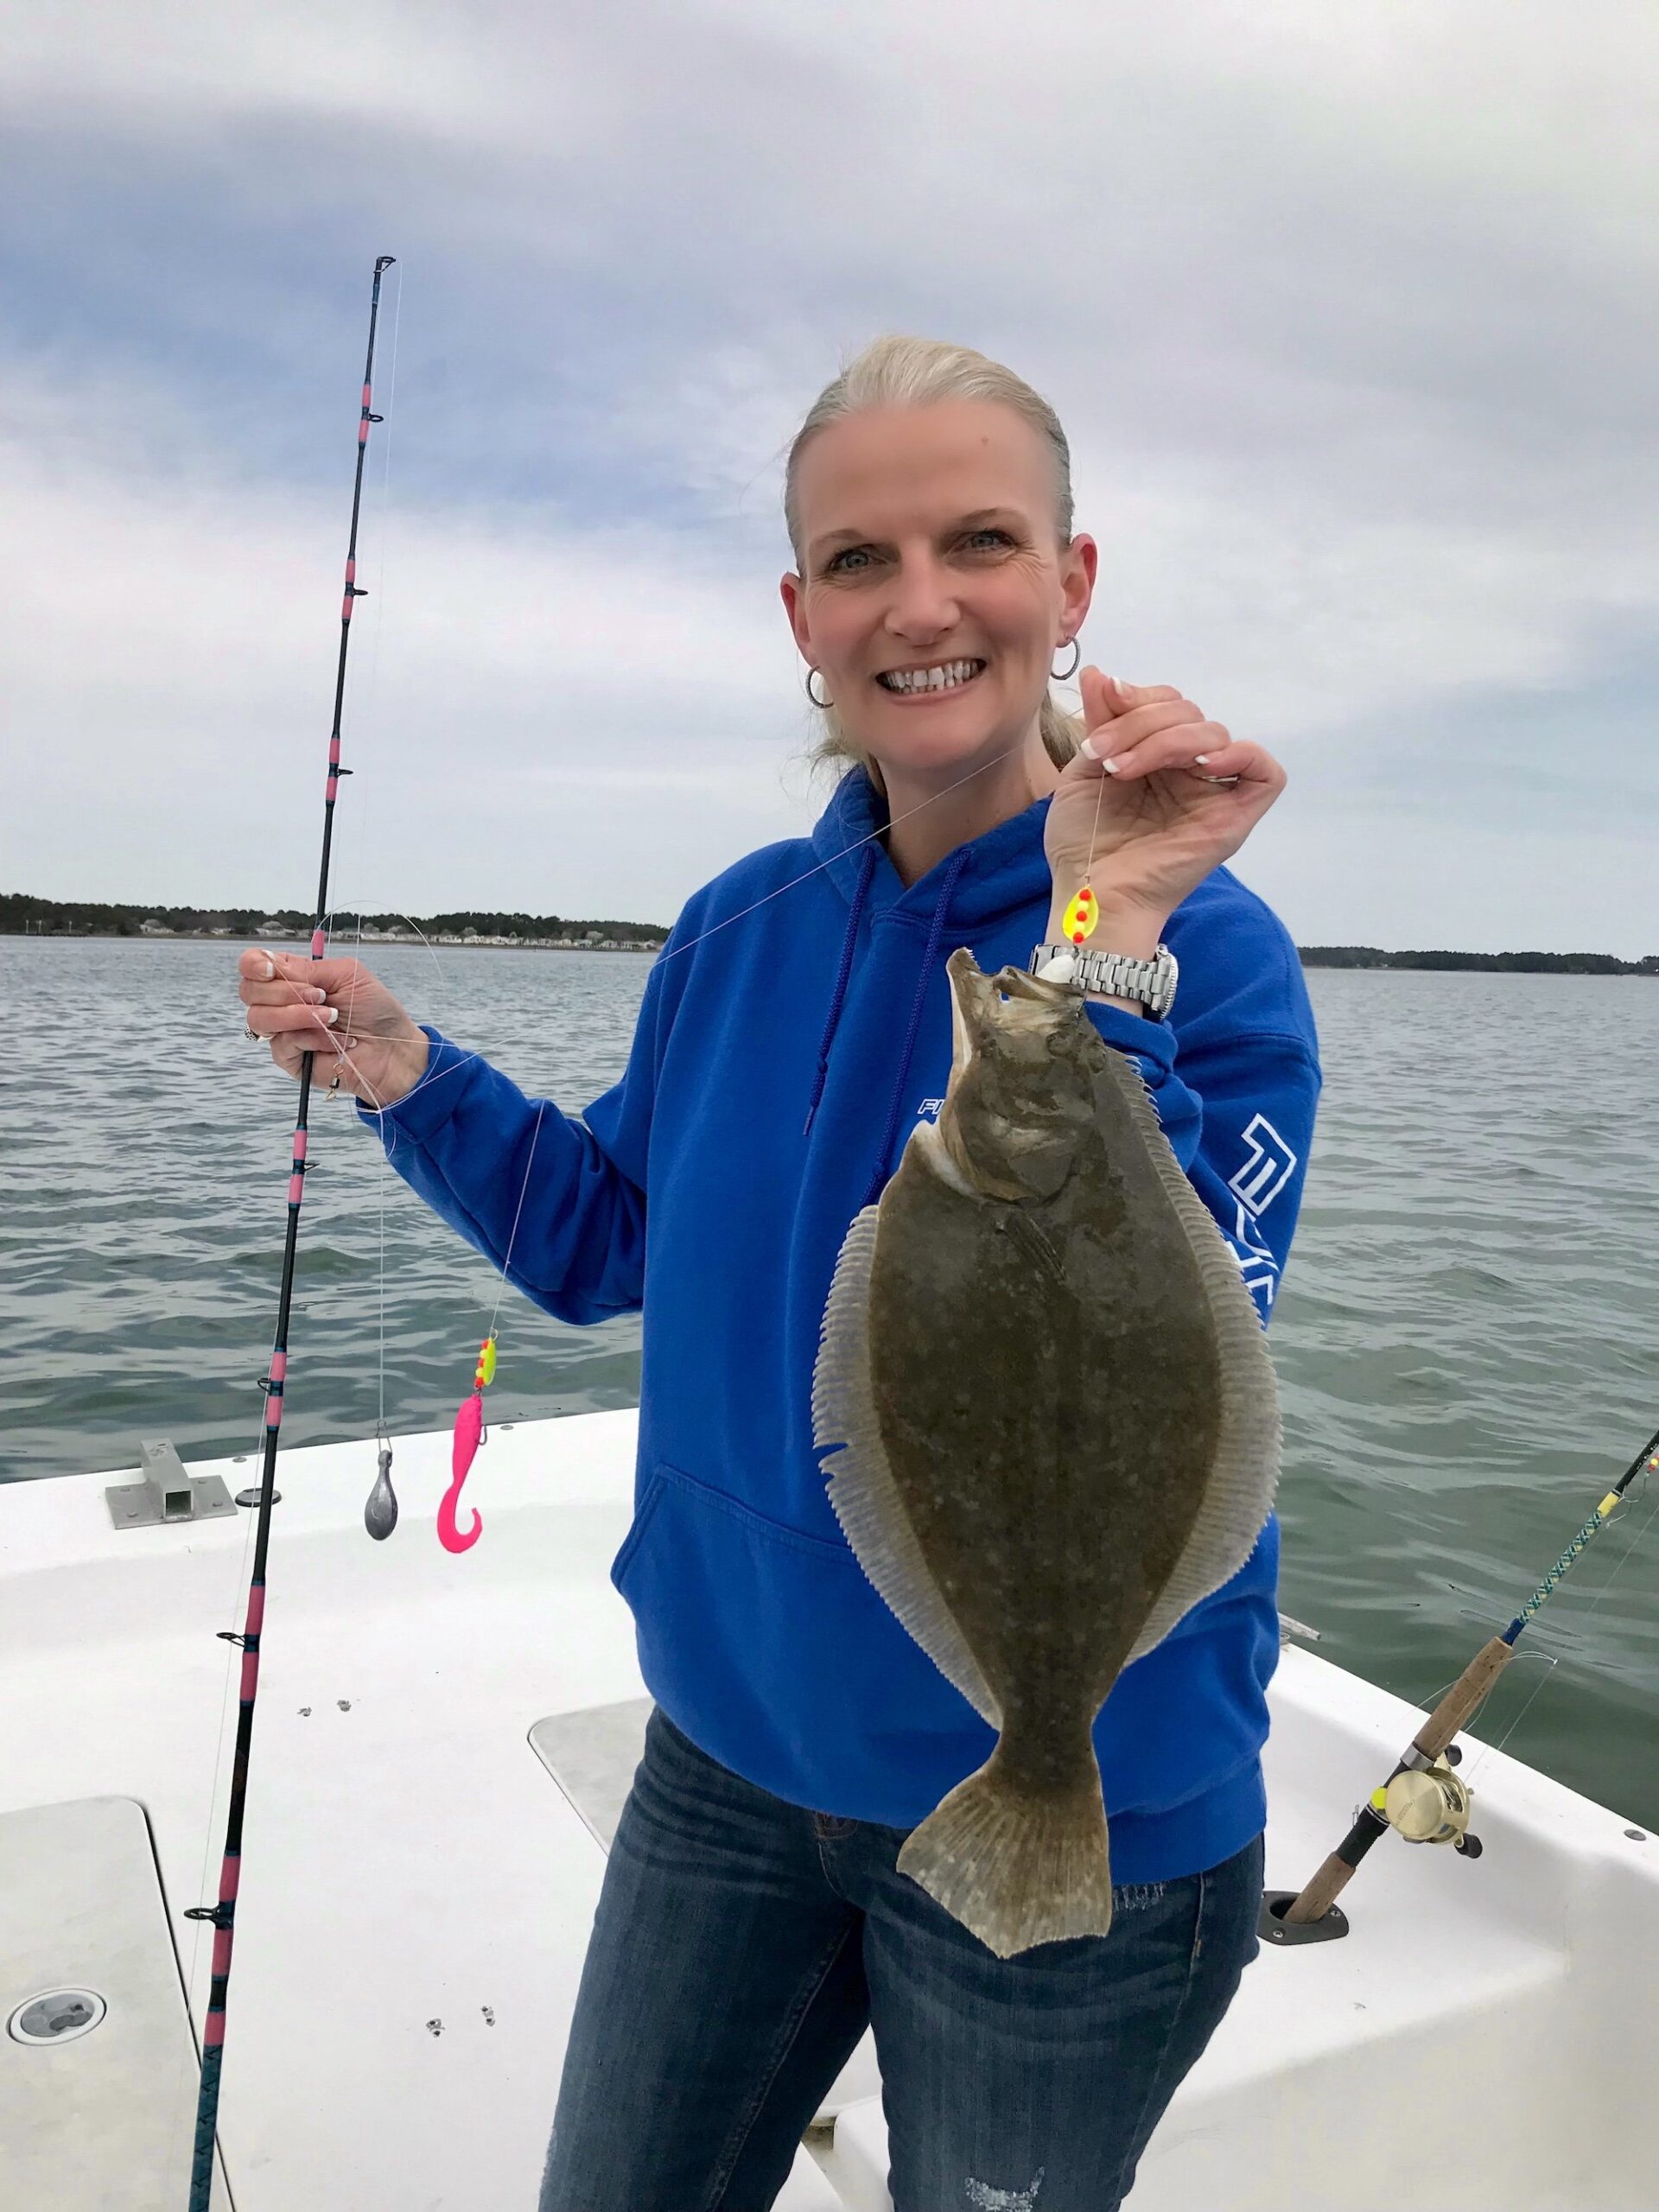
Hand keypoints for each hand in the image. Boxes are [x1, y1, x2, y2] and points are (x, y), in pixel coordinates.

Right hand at [237, 949, 428, 1108]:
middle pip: (249, 991)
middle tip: (321, 996)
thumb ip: (307, 967)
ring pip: (258, 1018)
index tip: (272, 970)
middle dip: (284, 991)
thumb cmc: (374, 1009)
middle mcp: (281, 1002)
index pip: (252, 965)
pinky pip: (283, 1043)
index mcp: (292, 976)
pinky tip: (336, 1041)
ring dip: (298, 1014)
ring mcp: (282, 1031)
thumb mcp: (345, 973)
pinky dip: (312, 1038)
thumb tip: (271, 966)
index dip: (254, 964)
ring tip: (331, 1018)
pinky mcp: (289, 1058)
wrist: (392, 1048)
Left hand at [1043, 669, 1286, 925]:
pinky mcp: (1235, 818)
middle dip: (1141, 722)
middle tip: (1103, 755)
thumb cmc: (1084, 844)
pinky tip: (1199, 765)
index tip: (1102, 712)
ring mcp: (1214, 793)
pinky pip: (1265, 773)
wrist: (1091, 895)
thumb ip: (1102, 722)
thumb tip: (1101, 673)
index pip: (1168, 703)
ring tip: (1123, 771)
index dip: (1139, 698)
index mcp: (1158, 757)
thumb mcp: (1084, 771)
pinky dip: (1240, 755)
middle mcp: (1190, 770)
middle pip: (1190, 713)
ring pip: (1215, 733)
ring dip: (1166, 740)